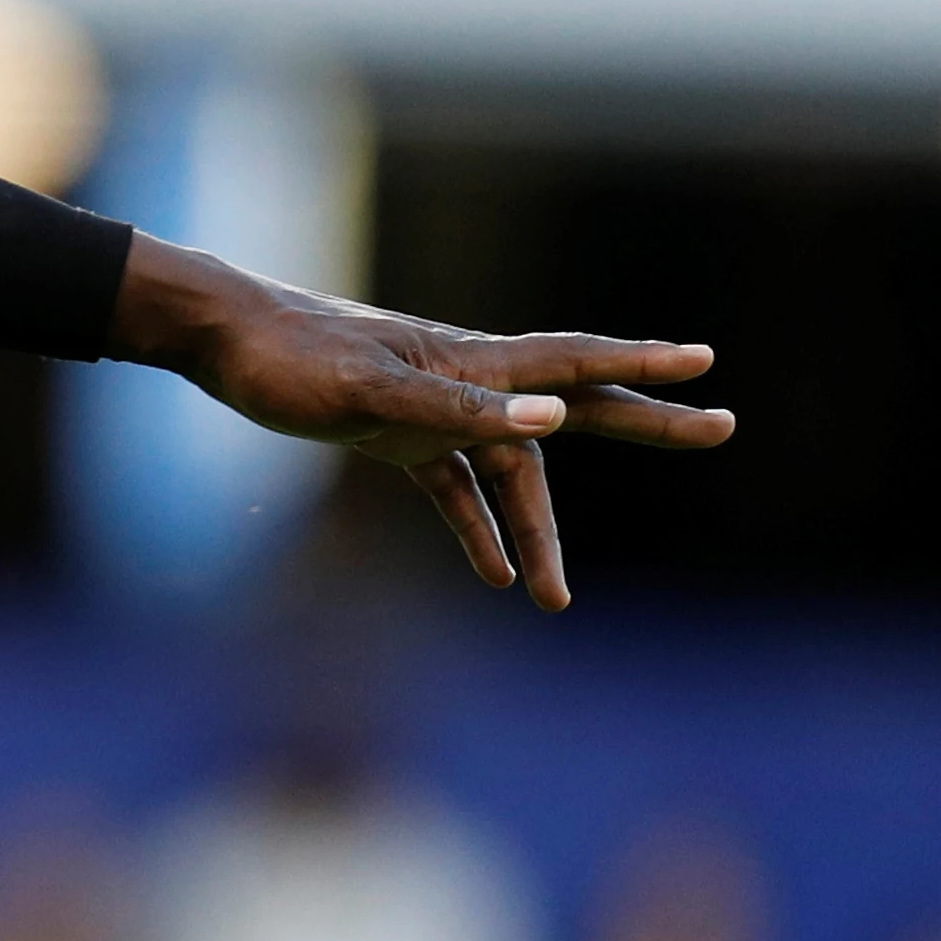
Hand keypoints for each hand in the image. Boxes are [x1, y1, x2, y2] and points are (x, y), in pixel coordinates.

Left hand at [113, 236, 731, 610]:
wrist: (220, 342)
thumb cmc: (291, 356)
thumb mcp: (371, 390)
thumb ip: (458, 409)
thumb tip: (547, 419)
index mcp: (472, 362)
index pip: (575, 363)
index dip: (643, 363)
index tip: (706, 362)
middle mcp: (465, 382)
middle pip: (570, 411)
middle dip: (643, 423)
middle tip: (720, 427)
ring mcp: (432, 408)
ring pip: (508, 473)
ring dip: (533, 532)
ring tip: (553, 599)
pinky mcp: (391, 433)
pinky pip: (452, 488)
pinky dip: (473, 528)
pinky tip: (491, 576)